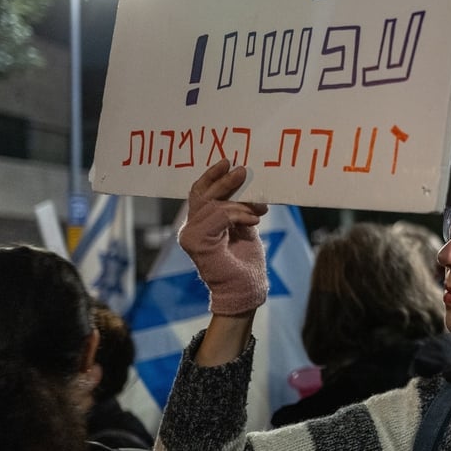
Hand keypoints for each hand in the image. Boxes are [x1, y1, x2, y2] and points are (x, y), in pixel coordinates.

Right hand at [179, 160, 269, 315]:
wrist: (246, 288)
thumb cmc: (246, 261)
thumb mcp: (244, 227)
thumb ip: (239, 208)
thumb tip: (247, 181)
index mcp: (200, 223)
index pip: (200, 193)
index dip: (212, 176)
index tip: (227, 162)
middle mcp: (190, 228)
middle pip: (203, 195)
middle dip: (225, 181)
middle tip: (243, 170)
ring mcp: (190, 236)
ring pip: (213, 204)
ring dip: (241, 203)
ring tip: (260, 208)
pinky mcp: (196, 243)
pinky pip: (218, 216)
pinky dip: (238, 214)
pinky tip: (254, 219)